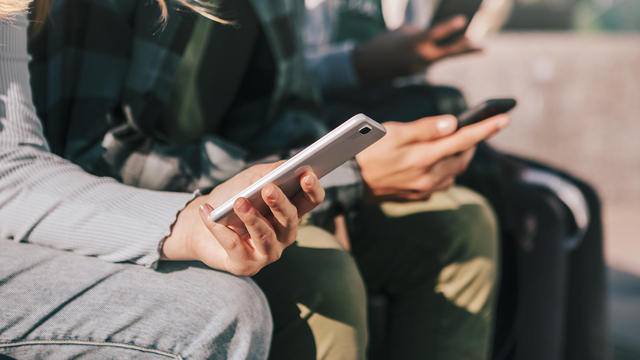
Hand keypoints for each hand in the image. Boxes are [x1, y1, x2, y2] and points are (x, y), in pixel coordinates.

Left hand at [162, 163, 324, 275]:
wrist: (199, 227)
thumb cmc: (231, 200)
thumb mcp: (250, 180)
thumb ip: (269, 172)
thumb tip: (286, 165)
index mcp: (290, 212)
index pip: (311, 201)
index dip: (312, 189)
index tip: (306, 174)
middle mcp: (284, 235)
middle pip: (290, 219)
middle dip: (280, 204)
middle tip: (268, 189)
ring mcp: (267, 253)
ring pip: (265, 235)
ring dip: (251, 218)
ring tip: (238, 202)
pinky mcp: (245, 266)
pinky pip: (235, 246)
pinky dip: (219, 228)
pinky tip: (208, 213)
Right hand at [352, 15, 480, 83]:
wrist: (367, 66)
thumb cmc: (384, 43)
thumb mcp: (402, 31)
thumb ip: (421, 32)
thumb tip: (437, 36)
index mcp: (414, 43)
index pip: (434, 33)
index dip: (449, 27)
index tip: (463, 20)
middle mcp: (419, 57)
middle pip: (448, 52)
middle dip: (466, 49)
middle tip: (483, 47)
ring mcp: (420, 67)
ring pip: (442, 56)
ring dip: (457, 50)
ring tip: (476, 46)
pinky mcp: (418, 72)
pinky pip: (431, 60)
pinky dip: (436, 53)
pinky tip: (442, 47)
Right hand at [355, 114, 508, 201]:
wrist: (349, 181)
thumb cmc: (367, 150)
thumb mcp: (393, 132)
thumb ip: (425, 128)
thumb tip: (453, 124)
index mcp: (424, 157)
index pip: (463, 140)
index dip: (486, 128)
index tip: (505, 118)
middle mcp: (429, 176)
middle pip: (462, 158)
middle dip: (471, 143)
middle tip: (472, 129)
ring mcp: (424, 189)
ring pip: (454, 172)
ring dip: (458, 157)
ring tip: (452, 144)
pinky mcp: (417, 195)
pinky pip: (441, 182)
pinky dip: (445, 169)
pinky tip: (434, 162)